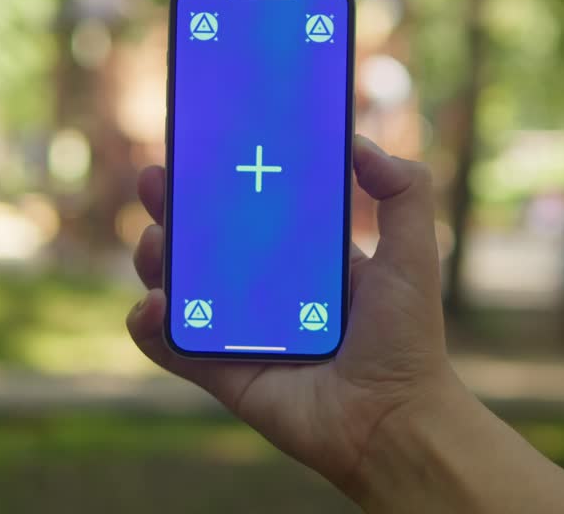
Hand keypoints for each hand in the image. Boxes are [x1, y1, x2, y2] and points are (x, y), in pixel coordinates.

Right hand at [126, 134, 461, 492]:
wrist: (393, 421)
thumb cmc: (408, 340)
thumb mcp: (413, 253)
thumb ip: (403, 191)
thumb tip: (359, 142)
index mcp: (304, 260)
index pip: (253, 209)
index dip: (224, 180)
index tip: (201, 148)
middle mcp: (265, 293)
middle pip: (204, 242)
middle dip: (174, 208)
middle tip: (155, 181)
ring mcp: (238, 333)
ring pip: (177, 287)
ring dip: (154, 259)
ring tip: (154, 240)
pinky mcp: (220, 374)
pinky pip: (171, 347)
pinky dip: (150, 325)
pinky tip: (155, 304)